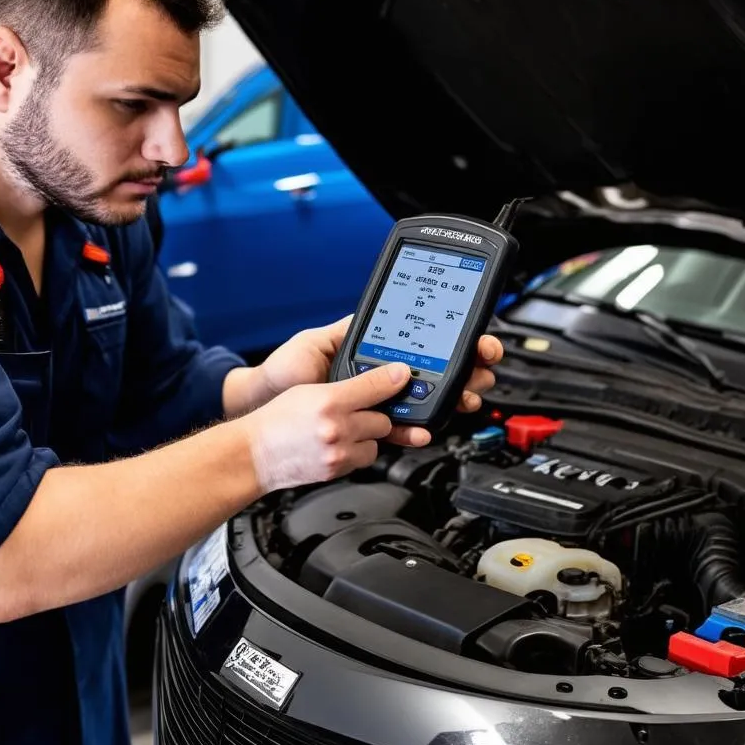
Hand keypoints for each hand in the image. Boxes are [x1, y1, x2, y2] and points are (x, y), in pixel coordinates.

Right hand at [240, 362, 429, 493]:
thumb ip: (346, 385)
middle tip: (354, 411)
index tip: (403, 375)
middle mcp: (336, 428)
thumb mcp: (309, 390)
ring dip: (367, 437)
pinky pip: (363, 459)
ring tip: (343, 430)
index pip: (374, 386)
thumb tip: (383, 379)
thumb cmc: (277, 420)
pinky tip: (337, 445)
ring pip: (376, 442)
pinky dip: (356, 452)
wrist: (255, 453)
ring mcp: (338, 453)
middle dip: (373, 415)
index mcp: (329, 401)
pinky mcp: (338, 471)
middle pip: (382, 419)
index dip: (393, 379)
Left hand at [247, 314, 504, 413]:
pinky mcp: (366, 432)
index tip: (472, 341)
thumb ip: (349, 331)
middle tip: (481, 368)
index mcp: (367, 355)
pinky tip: (424, 427)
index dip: (447, 343)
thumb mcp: (315, 342)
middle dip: (462, 371)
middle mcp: (375, 381)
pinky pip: (397, 431)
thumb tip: (379, 312)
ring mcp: (373, 407)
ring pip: (420, 404)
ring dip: (448, 400)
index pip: (414, 346)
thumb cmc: (281, 377)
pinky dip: (414, 431)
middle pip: (429, 375)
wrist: (263, 417)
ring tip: (464, 396)